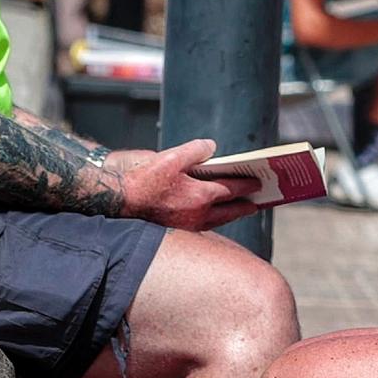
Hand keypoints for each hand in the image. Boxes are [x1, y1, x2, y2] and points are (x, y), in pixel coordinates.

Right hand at [116, 138, 261, 231]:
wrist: (119, 201)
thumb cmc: (144, 179)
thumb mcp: (171, 156)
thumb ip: (195, 150)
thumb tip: (211, 148)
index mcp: (200, 196)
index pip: (231, 190)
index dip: (246, 185)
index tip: (258, 183)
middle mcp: (198, 214)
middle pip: (230, 212)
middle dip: (245, 206)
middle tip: (256, 203)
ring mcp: (189, 225)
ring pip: (218, 221)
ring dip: (230, 215)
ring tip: (239, 209)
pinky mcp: (178, 230)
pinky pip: (204, 226)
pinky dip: (214, 219)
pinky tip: (213, 215)